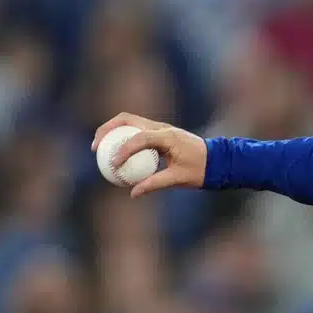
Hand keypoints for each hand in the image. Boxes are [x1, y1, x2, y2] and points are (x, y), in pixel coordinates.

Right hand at [91, 113, 206, 197]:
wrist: (216, 160)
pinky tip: (113, 153)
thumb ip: (155, 184)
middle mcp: (161, 127)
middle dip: (107, 130)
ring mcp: (159, 126)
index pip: (139, 138)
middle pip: (126, 119)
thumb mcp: (178, 179)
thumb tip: (133, 193)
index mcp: (168, 137)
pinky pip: (135, 130)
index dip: (123, 150)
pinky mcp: (158, 131)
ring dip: (111, 130)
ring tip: (99, 147)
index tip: (112, 164)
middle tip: (95, 147)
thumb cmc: (200, 170)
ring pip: (128, 121)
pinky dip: (121, 137)